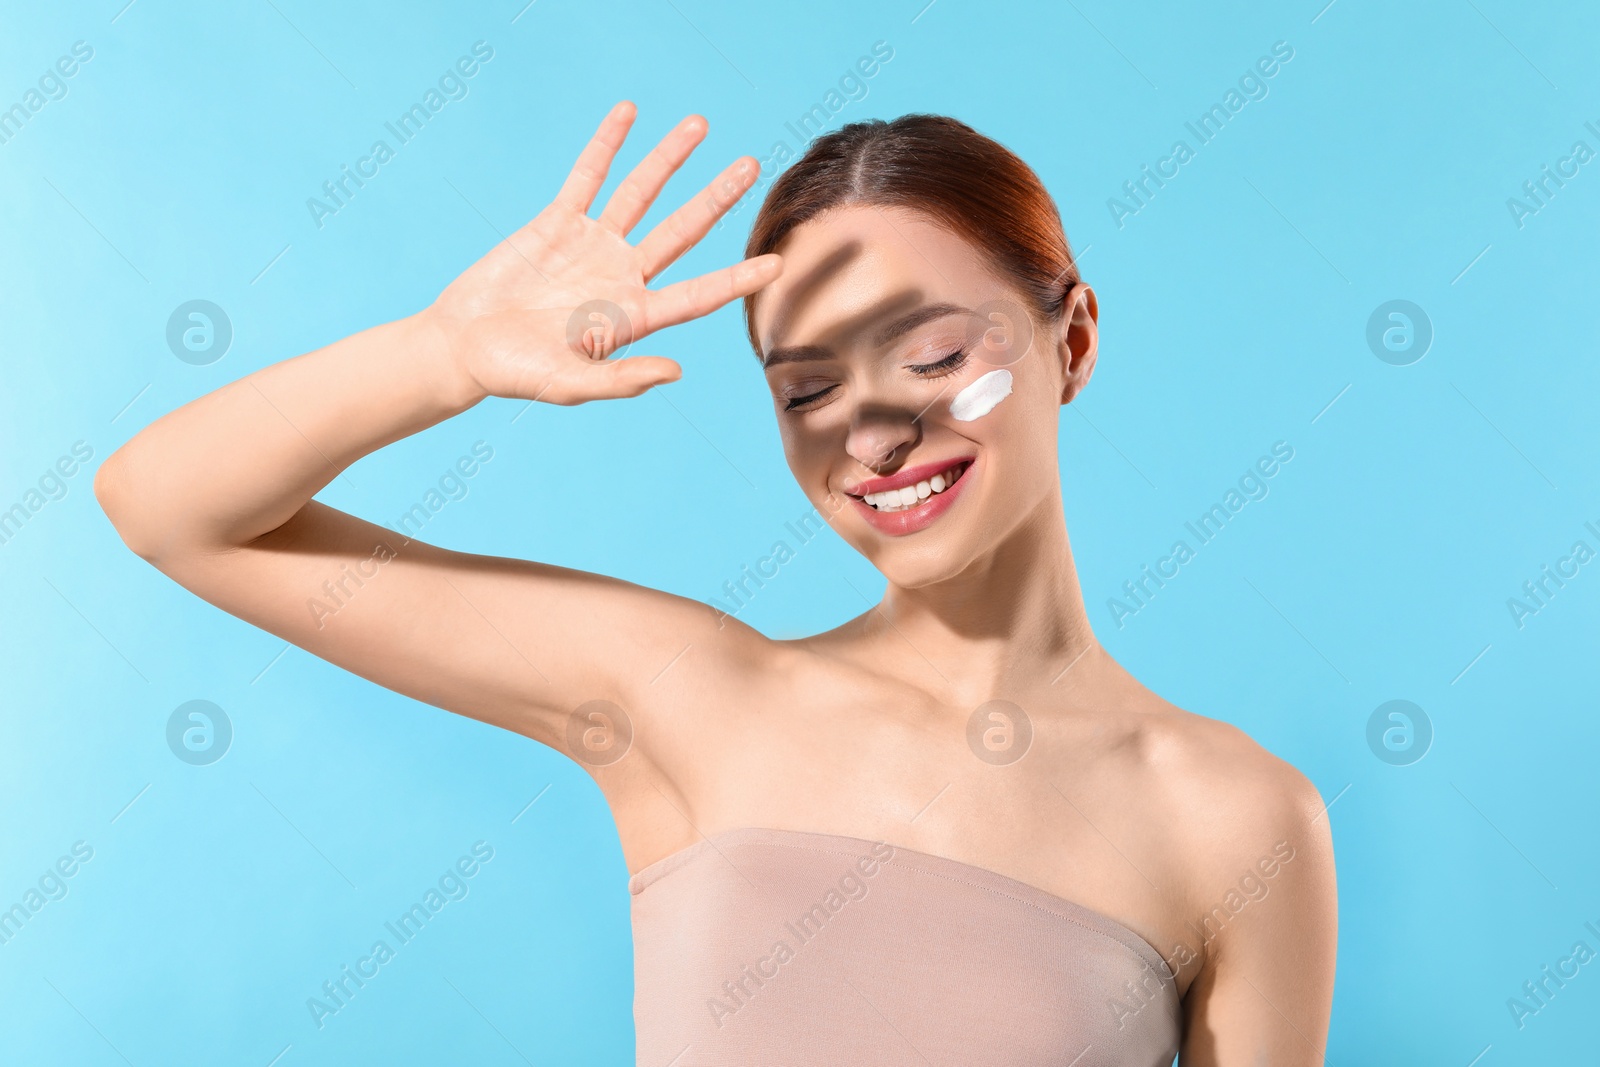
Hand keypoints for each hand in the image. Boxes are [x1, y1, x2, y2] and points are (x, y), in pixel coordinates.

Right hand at [425, 101, 782, 405]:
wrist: (463, 347)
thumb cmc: (516, 375)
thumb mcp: (570, 385)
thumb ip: (622, 378)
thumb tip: (676, 372)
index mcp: (633, 316)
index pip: (698, 294)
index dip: (737, 279)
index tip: (777, 263)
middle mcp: (622, 276)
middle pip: (682, 231)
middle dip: (716, 197)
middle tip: (751, 165)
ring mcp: (591, 245)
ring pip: (640, 194)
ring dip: (669, 159)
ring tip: (699, 124)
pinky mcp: (556, 223)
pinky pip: (588, 176)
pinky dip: (607, 146)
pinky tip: (628, 114)